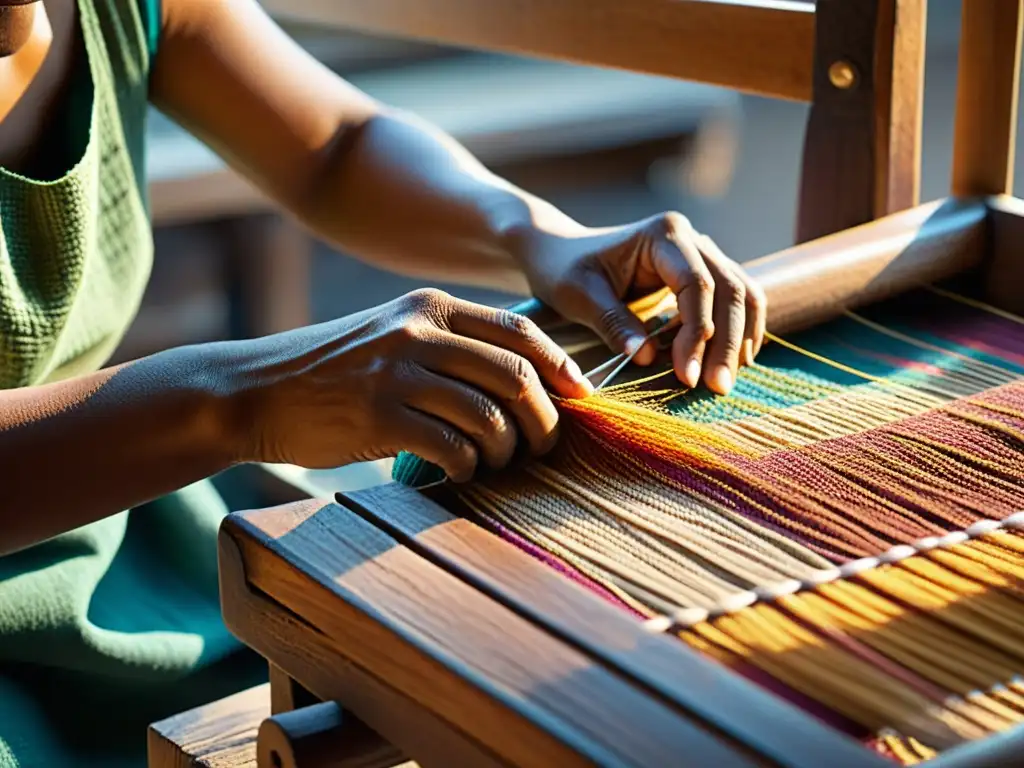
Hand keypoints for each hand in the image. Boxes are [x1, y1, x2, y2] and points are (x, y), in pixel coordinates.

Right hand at [237, 289, 592, 480]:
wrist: (255, 389)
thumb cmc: (334, 370)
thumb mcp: (392, 334)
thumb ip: (450, 345)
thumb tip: (523, 381)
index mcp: (431, 307)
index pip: (521, 333)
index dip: (562, 367)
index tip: (578, 398)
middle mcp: (419, 331)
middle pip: (517, 376)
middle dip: (544, 419)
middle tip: (544, 446)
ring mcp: (397, 372)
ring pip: (490, 415)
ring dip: (506, 450)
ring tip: (496, 462)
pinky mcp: (379, 416)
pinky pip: (452, 447)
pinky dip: (468, 466)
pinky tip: (459, 472)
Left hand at [511, 212, 765, 394]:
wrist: (561, 253)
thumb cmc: (565, 270)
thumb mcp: (579, 295)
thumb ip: (613, 323)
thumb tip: (646, 356)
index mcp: (663, 234)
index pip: (697, 285)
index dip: (697, 333)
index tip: (687, 376)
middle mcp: (691, 238)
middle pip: (729, 290)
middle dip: (726, 343)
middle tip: (717, 388)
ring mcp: (702, 253)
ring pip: (742, 294)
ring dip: (739, 339)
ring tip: (724, 381)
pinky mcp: (704, 273)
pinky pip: (736, 300)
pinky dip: (739, 331)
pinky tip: (731, 362)